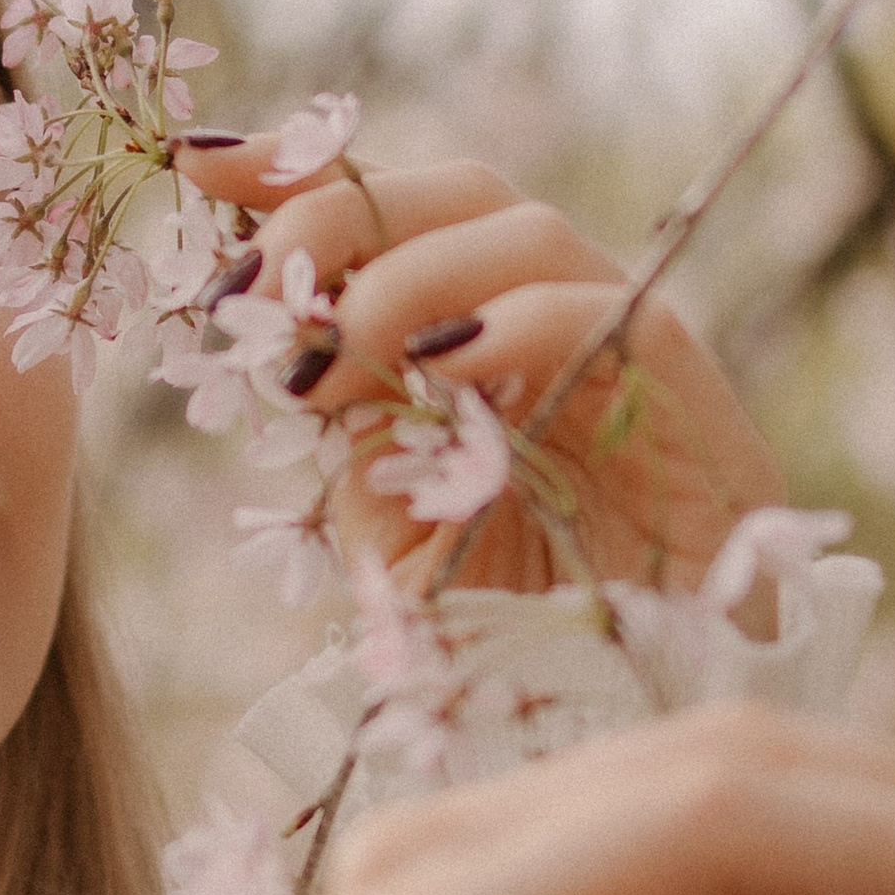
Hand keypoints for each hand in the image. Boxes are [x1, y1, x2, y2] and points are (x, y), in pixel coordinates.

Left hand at [179, 138, 777, 594]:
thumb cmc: (512, 631)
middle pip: (463, 195)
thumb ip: (354, 414)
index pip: (402, 211)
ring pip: (530, 236)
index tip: (204, 169)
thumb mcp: (393, 514)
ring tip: (326, 354)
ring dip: (408, 276)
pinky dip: (511, 324)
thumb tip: (279, 325)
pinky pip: (607, 319)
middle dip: (341, 217)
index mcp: (488, 332)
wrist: (633, 725)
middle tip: (252, 292)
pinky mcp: (690, 407)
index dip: (307, 175)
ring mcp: (630, 354)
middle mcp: (562, 319)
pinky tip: (434, 367)